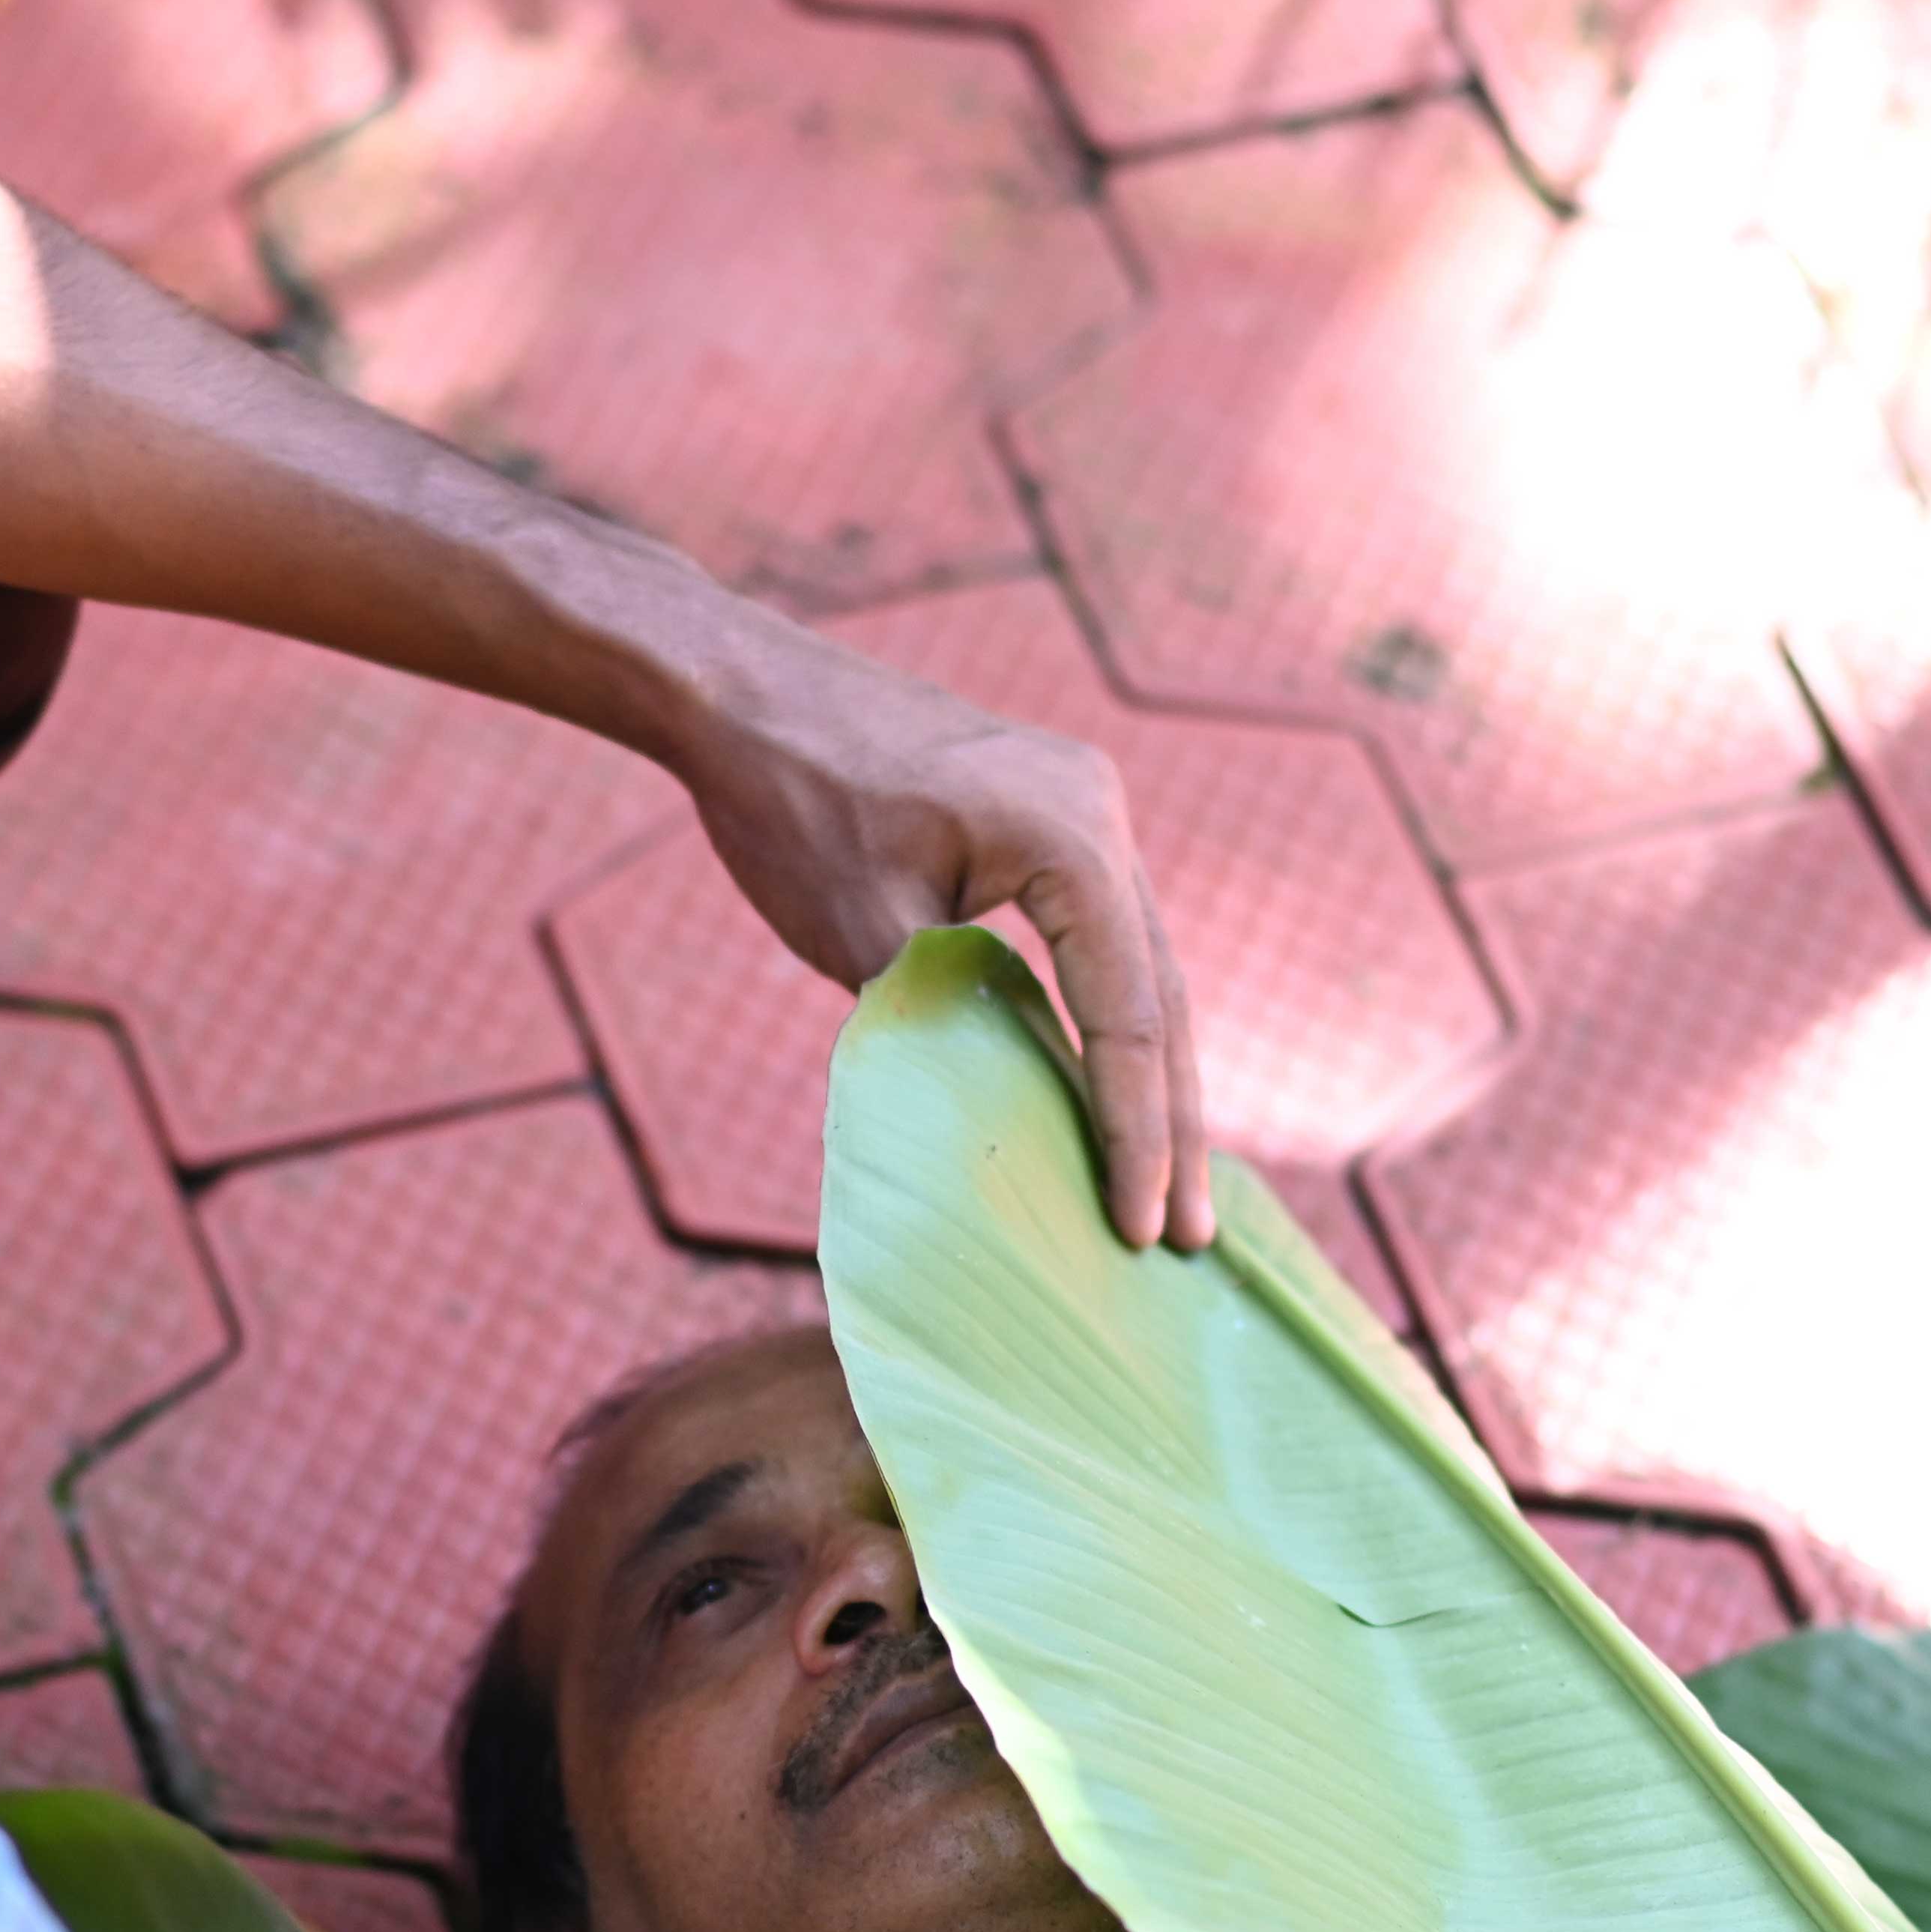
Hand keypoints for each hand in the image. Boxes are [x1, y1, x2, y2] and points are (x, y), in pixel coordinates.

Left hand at [662, 626, 1211, 1252]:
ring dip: (1152, 1079)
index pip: (1128, 1015)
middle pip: (1161, 994)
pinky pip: (1101, 938)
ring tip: (1169, 1193)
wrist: (740, 692)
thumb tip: (1004, 1124)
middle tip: (1191, 1239)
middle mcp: (1101, 812)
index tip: (1143, 1228)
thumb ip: (943, 1025)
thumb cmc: (789, 803)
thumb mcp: (865, 934)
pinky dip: (1110, 1021)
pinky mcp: (1050, 818)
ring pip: (1140, 968)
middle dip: (1174, 1123)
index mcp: (1073, 835)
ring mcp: (1083, 807)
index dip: (1137, 1133)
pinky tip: (1110, 1093)